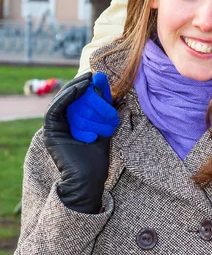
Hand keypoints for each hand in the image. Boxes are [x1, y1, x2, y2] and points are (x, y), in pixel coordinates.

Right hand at [43, 73, 110, 213]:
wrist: (90, 180)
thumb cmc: (98, 159)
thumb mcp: (105, 128)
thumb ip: (107, 112)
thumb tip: (118, 94)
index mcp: (74, 122)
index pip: (79, 100)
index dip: (87, 87)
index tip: (98, 76)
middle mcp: (63, 123)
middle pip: (69, 98)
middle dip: (80, 84)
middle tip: (92, 74)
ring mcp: (55, 127)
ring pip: (62, 101)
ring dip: (74, 88)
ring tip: (86, 79)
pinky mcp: (50, 131)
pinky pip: (56, 109)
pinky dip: (66, 97)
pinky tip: (78, 90)